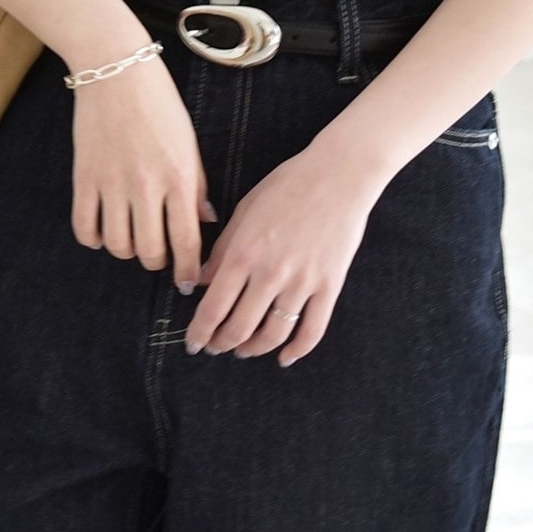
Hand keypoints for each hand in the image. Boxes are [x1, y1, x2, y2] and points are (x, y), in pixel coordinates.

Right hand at [70, 58, 216, 288]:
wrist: (117, 70)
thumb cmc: (160, 103)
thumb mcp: (189, 142)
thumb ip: (196, 185)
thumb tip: (205, 221)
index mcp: (179, 176)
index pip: (186, 240)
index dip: (187, 269)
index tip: (187, 281)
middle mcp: (147, 186)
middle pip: (150, 252)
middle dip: (158, 262)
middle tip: (160, 255)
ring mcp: (112, 184)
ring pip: (118, 246)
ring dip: (127, 250)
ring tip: (133, 238)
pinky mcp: (84, 178)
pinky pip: (85, 228)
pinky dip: (94, 239)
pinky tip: (103, 231)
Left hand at [185, 147, 381, 366]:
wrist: (338, 174)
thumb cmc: (289, 184)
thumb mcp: (246, 209)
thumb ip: (223, 248)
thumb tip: (204, 282)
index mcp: (244, 252)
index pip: (213, 308)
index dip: (200, 332)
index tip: (193, 343)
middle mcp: (270, 273)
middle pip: (240, 327)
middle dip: (222, 344)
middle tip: (215, 347)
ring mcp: (302, 282)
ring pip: (273, 334)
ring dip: (254, 349)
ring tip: (245, 350)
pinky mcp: (330, 285)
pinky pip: (312, 329)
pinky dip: (297, 350)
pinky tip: (285, 357)